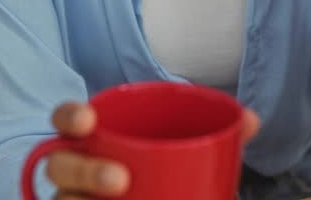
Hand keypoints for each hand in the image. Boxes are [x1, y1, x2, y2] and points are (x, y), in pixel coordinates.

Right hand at [44, 101, 261, 197]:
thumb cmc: (162, 173)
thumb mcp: (185, 152)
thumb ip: (213, 136)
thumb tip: (251, 121)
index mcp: (98, 138)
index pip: (67, 121)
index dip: (69, 117)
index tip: (87, 121)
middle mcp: (75, 172)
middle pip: (59, 167)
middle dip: (84, 170)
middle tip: (120, 180)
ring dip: (84, 198)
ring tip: (121, 199)